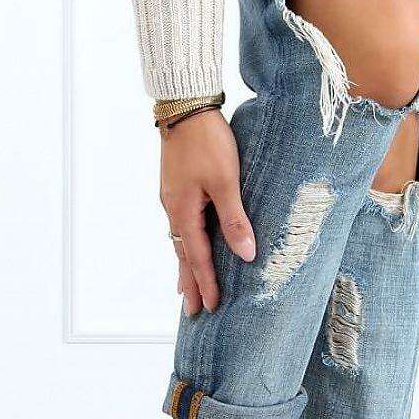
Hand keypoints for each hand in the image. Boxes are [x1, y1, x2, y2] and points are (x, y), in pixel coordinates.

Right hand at [160, 110, 255, 314]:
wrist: (185, 107)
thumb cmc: (208, 141)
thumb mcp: (226, 181)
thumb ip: (235, 218)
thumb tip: (245, 254)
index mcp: (183, 211)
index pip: (197, 257)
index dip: (207, 283)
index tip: (212, 307)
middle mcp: (173, 208)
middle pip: (183, 255)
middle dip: (190, 283)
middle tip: (193, 311)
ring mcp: (172, 197)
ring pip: (180, 240)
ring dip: (185, 266)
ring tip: (186, 288)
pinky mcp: (176, 186)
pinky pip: (181, 225)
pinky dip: (185, 244)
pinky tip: (188, 244)